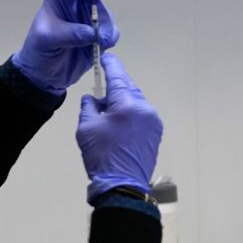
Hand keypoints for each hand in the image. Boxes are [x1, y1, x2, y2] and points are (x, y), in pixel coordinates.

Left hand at [12, 0, 128, 94]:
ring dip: (106, 27)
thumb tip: (91, 33)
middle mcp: (76, 4)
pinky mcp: (98, 35)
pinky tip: (101, 48)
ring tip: (100, 43)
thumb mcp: (47, 40)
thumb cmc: (39, 50)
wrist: (46, 75)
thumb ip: (68, 34)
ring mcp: (89, 19)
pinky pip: (111, 32)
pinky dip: (110, 38)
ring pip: (106, 15)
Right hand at [76, 53, 162, 202]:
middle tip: (101, 93)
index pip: (118, 76)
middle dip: (115, 88)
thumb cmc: (102, 156)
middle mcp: (145, 109)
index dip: (110, 64)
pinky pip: (142, 116)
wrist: (123, 186)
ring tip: (108, 114)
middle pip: (128, 89)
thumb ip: (89, 106)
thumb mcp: (86, 127)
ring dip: (123, 102)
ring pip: (136, 102)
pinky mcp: (156, 134)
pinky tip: (120, 125)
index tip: (104, 56)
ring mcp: (154, 122)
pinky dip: (131, 114)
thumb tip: (94, 98)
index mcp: (128, 104)